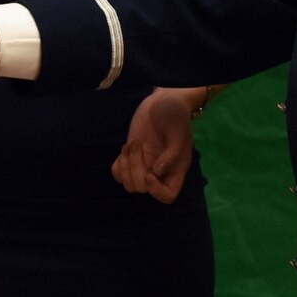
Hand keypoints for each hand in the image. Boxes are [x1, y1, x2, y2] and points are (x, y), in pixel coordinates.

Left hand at [112, 88, 199, 202]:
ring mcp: (144, 165)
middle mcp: (160, 172)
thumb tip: (157, 172)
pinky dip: (118, 164)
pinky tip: (126, 147)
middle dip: (135, 169)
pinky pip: (118, 173)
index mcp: (175, 169)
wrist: (163, 100)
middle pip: (142, 189)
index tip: (150, 174)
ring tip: (131, 144)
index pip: (167, 196)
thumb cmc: (176, 115)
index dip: (156, 191)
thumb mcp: (178, 132)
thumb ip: (171, 153)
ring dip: (126, 165)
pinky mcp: (131, 157)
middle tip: (138, 144)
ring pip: (128, 184)